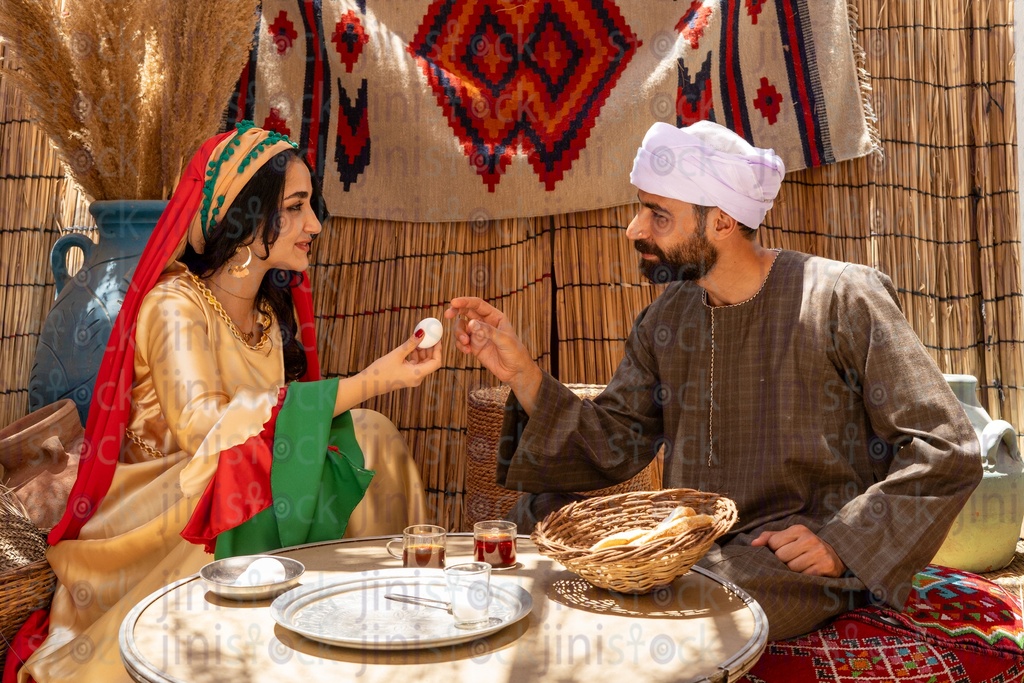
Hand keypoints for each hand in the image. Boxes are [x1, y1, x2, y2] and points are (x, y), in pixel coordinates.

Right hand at [361, 331, 442, 397]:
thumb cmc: (381, 371)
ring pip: (423, 363)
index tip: (437, 339)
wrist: (367, 384)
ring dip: (422, 352)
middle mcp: (417, 378)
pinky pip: (415, 365)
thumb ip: (411, 344)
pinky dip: (415, 356)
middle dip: (430, 349)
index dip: (438, 350)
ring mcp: (412, 378)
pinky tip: (411, 347)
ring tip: (418, 340)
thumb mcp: (397, 354)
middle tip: (429, 336)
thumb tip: (422, 333)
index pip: (436, 362)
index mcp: (417, 375)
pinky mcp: (407, 377)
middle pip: (430, 362)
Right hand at [444, 297, 542, 411]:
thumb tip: (471, 324)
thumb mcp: (504, 340)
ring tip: (465, 343)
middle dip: (455, 312)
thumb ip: (487, 331)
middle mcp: (485, 323)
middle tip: (447, 315)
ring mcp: (478, 334)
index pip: (477, 304)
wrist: (515, 371)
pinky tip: (467, 351)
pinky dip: (460, 345)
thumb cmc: (515, 353)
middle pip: (466, 312)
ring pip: (461, 327)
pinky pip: (461, 341)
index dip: (465, 301)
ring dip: (459, 334)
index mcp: (495, 316)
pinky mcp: (474, 346)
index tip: (454, 302)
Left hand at [751, 524, 846, 576]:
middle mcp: (810, 538)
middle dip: (783, 563)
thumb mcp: (789, 538)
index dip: (773, 551)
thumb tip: (753, 544)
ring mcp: (819, 552)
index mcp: (799, 529)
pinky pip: (804, 577)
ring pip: (791, 568)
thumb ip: (770, 538)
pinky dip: (802, 578)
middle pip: (781, 556)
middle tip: (791, 562)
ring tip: (800, 568)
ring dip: (792, 572)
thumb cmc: (806, 548)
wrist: (837, 557)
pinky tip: (807, 574)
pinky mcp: (826, 566)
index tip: (781, 554)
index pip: (773, 543)